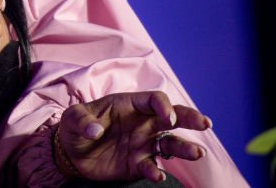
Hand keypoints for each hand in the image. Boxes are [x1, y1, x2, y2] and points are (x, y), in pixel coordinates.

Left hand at [56, 91, 211, 182]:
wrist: (70, 153)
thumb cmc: (75, 126)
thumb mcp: (72, 118)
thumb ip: (82, 121)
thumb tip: (94, 130)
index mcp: (129, 105)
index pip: (154, 99)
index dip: (163, 106)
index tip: (166, 117)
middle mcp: (142, 123)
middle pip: (172, 117)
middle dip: (189, 118)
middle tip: (205, 123)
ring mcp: (143, 144)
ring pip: (170, 143)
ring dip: (184, 148)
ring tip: (197, 153)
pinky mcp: (138, 164)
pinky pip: (152, 166)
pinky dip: (156, 171)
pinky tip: (157, 175)